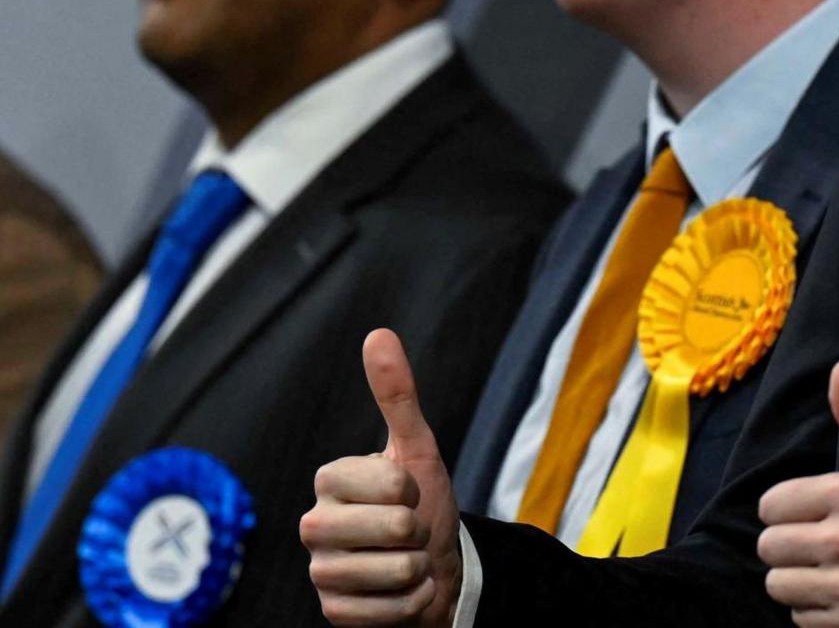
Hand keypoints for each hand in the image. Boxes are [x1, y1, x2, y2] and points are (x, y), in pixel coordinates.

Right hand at [301, 329, 461, 627]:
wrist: (429, 567)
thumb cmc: (420, 503)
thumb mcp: (417, 448)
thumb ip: (397, 395)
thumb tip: (378, 333)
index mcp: (329, 479)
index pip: (392, 482)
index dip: (415, 489)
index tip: (407, 492)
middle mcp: (313, 525)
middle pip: (395, 529)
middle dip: (420, 531)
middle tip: (410, 530)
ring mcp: (320, 572)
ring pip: (398, 571)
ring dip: (418, 568)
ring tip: (406, 560)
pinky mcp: (332, 613)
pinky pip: (391, 609)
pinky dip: (411, 602)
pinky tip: (400, 592)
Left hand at [757, 360, 838, 627]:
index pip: (770, 504)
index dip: (788, 510)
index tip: (813, 514)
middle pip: (768, 546)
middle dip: (789, 546)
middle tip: (821, 545)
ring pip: (777, 584)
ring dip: (798, 581)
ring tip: (830, 572)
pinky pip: (797, 617)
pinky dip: (815, 611)